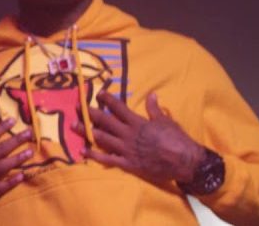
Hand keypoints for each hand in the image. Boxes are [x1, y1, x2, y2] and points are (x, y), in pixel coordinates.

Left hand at [73, 92, 204, 183]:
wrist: (184, 161)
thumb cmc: (177, 139)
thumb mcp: (166, 121)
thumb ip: (154, 109)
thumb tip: (151, 95)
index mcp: (138, 122)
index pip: (118, 108)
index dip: (107, 100)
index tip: (98, 94)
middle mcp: (128, 134)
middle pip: (104, 121)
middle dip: (90, 113)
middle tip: (77, 107)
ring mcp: (126, 150)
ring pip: (102, 138)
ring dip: (87, 131)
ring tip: (74, 126)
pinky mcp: (127, 164)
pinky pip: (107, 159)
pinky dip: (94, 155)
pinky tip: (83, 151)